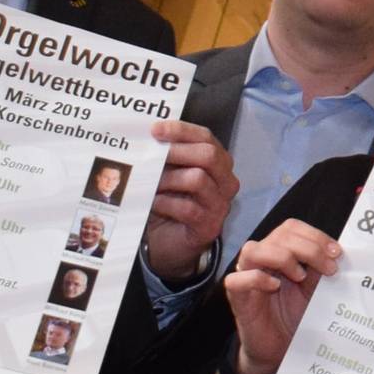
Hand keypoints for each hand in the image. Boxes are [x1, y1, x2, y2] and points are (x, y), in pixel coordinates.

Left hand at [140, 121, 237, 279]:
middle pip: (209, 155)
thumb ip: (166, 156)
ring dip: (168, 179)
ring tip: (150, 182)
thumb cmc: (170, 203)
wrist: (170, 243)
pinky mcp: (210, 226)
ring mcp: (221, 204)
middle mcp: (225, 181)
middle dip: (177, 151)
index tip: (155, 130)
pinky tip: (153, 203)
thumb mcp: (169, 174)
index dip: (181, 130)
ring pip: (198, 179)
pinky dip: (166, 203)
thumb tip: (148, 136)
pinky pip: (188, 208)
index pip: (206, 137)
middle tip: (152, 154)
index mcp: (217, 162)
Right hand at [223, 219, 340, 373]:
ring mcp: (245, 275)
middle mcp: (261, 258)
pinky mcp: (236, 297)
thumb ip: (321, 269)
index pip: (291, 227)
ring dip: (282, 258)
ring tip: (301, 276)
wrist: (280, 348)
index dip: (315, 235)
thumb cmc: (295, 315)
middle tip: (329, 268)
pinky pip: (236, 280)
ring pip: (253, 250)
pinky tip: (275, 286)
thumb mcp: (314, 289)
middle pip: (278, 235)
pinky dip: (257, 278)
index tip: (336, 253)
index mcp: (280, 251)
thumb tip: (337, 252)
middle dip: (309, 248)